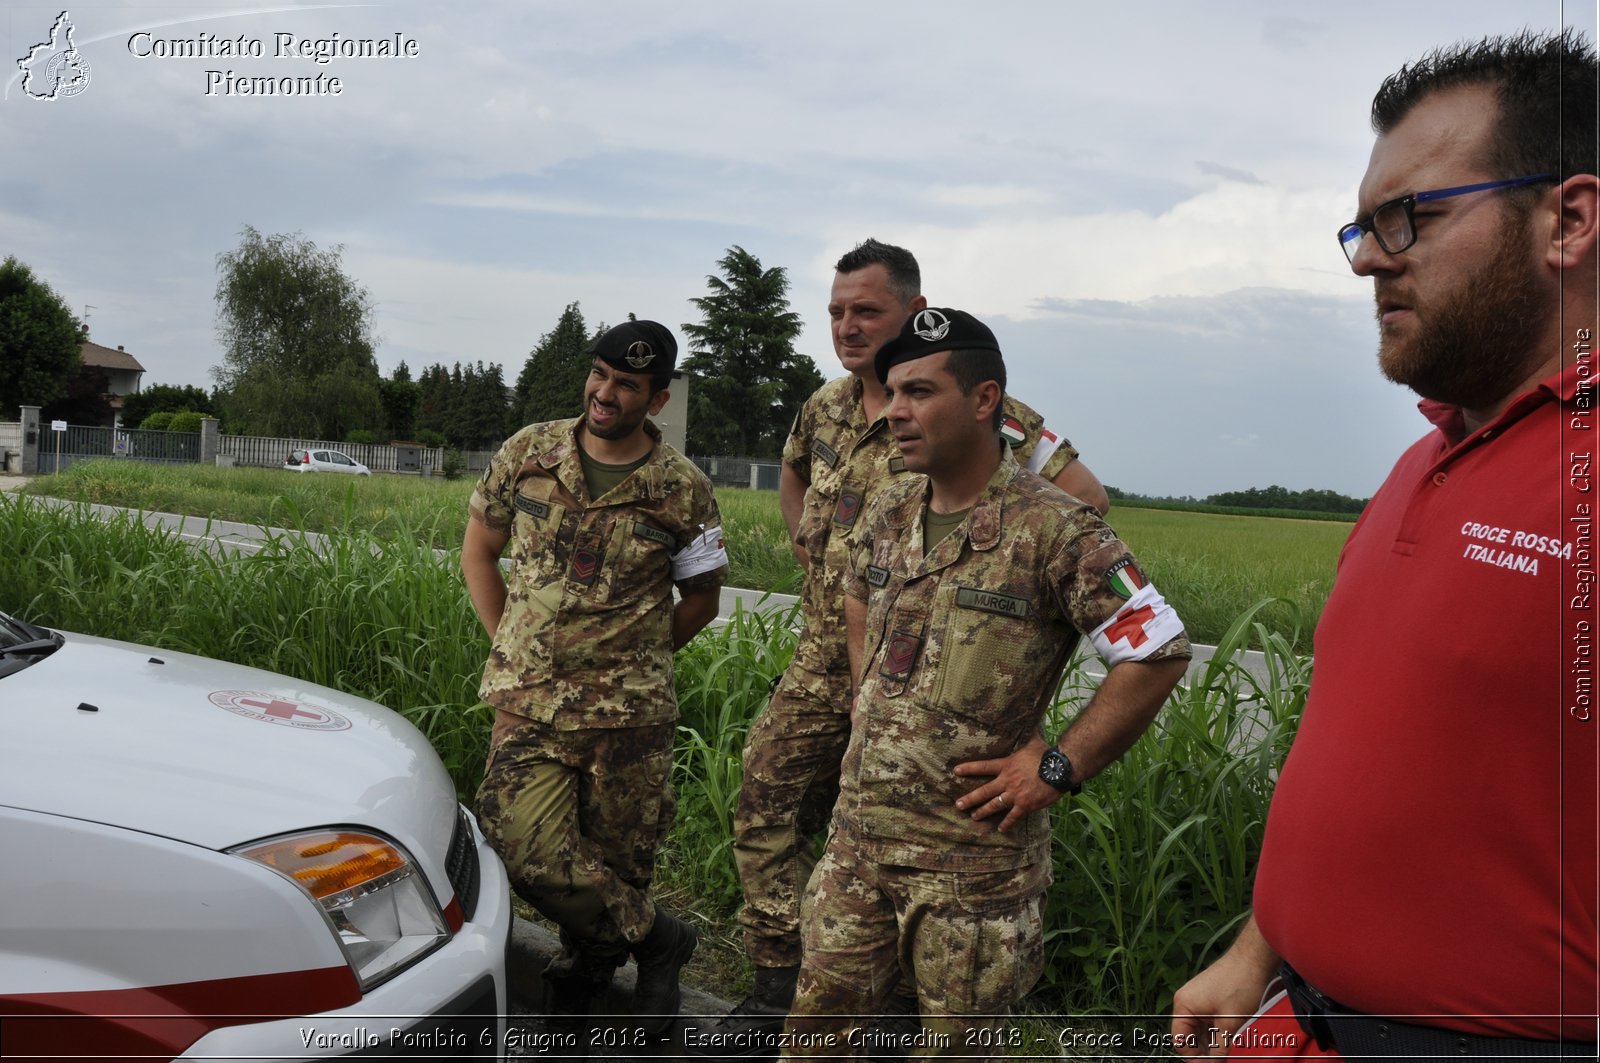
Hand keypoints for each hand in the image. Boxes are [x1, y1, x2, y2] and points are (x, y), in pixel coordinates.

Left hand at [952, 736, 1060, 832]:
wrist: (1060, 769)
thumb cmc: (1046, 754)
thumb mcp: (1032, 741)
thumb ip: (1024, 734)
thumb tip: (1024, 718)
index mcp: (1006, 765)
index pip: (983, 766)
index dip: (969, 768)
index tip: (956, 770)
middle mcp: (1007, 781)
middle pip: (984, 791)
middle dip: (970, 799)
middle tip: (958, 805)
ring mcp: (1015, 795)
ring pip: (994, 805)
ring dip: (983, 812)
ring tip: (974, 816)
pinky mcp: (1025, 805)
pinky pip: (1013, 816)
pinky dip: (1007, 823)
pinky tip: (1001, 829)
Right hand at [1170, 917, 1278, 1058]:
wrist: (1253, 959)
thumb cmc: (1239, 985)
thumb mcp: (1229, 1023)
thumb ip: (1218, 1048)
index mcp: (1184, 1005)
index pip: (1180, 1041)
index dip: (1194, 1058)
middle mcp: (1186, 1001)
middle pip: (1188, 1036)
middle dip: (1203, 1051)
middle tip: (1221, 1060)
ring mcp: (1197, 998)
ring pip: (1200, 1030)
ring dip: (1211, 1042)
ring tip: (1227, 1050)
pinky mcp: (1209, 997)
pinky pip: (1207, 1020)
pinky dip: (1216, 1031)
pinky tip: (1229, 1038)